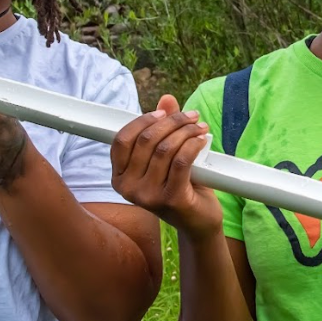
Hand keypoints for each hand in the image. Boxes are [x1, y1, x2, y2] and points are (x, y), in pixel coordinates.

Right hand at [111, 94, 219, 239]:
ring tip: (199, 127)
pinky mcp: (170, 200)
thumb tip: (167, 99)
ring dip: (186, 131)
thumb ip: (164, 129)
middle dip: (172, 122)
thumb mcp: (167, 156)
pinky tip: (202, 140)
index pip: (122, 140)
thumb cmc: (180, 186)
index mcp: (119, 177)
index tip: (164, 113)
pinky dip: (193, 145)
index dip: (142, 121)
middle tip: (191, 116)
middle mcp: (128, 188)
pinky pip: (181, 161)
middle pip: (146, 140)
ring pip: (165, 149)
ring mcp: (147, 196)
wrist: (197, 221)